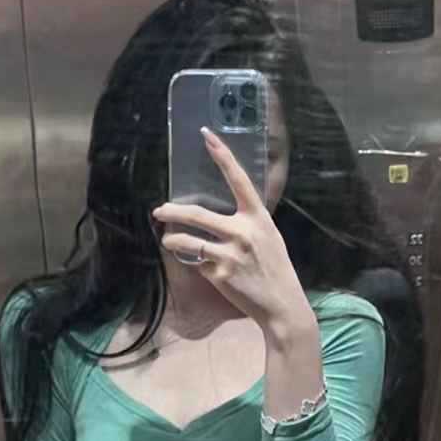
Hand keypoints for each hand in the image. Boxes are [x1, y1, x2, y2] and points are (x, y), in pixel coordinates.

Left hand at [153, 129, 313, 342]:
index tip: (206, 135)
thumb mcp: (269, 236)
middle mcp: (243, 231)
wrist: (281, 304)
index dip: (222, 155)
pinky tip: (204, 269)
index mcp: (258, 217)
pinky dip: (196, 264)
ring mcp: (230, 254)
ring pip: (187, 241)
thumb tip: (221, 212)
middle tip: (159, 211)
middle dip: (172, 212)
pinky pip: (197, 263)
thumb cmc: (275, 268)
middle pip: (196, 214)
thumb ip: (247, 222)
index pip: (238, 179)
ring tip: (167, 240)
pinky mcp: (219, 274)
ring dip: (171, 240)